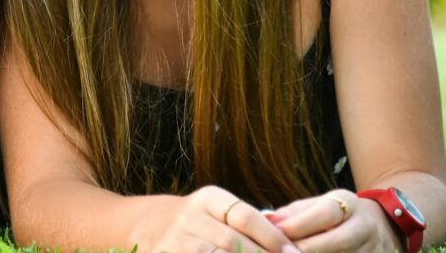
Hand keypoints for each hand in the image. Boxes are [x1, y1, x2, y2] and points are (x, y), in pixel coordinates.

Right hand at [145, 186, 298, 252]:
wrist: (154, 228)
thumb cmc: (204, 225)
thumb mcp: (221, 214)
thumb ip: (252, 225)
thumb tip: (291, 246)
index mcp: (209, 199)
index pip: (246, 216)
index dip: (273, 238)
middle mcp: (190, 217)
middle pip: (233, 243)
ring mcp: (177, 241)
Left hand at [267, 189, 401, 251]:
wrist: (381, 226)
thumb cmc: (336, 216)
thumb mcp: (318, 205)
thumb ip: (293, 213)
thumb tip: (266, 220)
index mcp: (348, 204)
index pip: (326, 213)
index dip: (300, 225)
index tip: (275, 233)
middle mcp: (365, 227)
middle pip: (339, 241)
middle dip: (308, 249)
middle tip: (280, 252)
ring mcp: (374, 250)